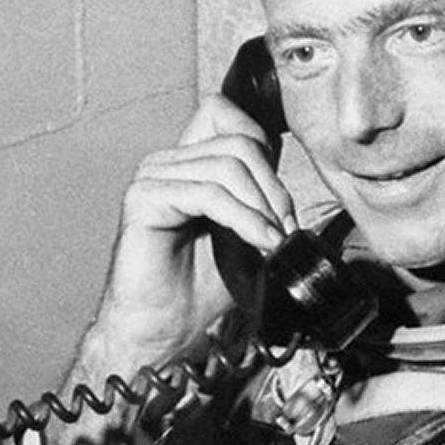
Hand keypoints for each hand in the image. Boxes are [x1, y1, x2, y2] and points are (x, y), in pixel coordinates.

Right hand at [45, 94, 297, 444]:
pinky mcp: (144, 199)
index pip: (227, 113)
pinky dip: (242, 218)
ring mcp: (152, 177)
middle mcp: (168, 162)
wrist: (164, 331)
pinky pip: (207, 192)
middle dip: (274, 187)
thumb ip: (264, 202)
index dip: (263, 147)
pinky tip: (258, 243)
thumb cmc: (200, 289)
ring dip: (261, 207)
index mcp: (190, 162)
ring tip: (271, 242)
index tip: (281, 204)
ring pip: (226, 165)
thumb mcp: (248, 236)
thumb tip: (301, 191)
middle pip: (238, 141)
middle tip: (285, 231)